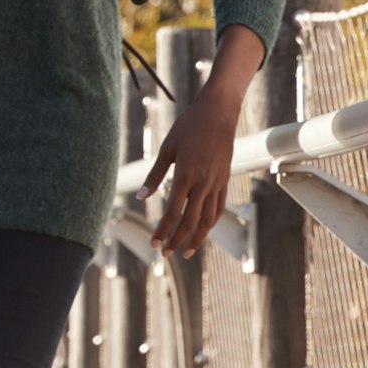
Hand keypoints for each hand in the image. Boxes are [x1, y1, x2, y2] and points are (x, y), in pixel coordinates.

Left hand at [138, 84, 243, 258]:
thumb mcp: (167, 149)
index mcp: (186, 175)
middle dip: (176, 240)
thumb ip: (155, 175)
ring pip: (208, 219)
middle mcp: (203, 183)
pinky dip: (210, 222)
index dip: (163, 230)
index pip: (173, 212)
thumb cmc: (188, 127)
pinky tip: (202, 230)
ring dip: (196, 238)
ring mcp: (217, 182)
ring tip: (185, 252)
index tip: (153, 243)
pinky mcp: (225, 180)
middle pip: (190, 221)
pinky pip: (218, 207)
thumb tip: (142, 197)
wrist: (218, 112)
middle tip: (164, 254)